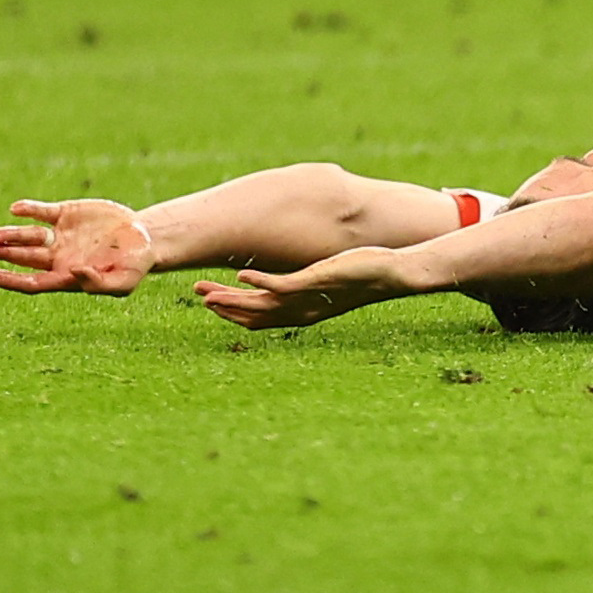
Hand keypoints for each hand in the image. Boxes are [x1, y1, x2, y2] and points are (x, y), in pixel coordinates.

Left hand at [0, 199, 152, 295]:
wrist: (145, 238)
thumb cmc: (134, 265)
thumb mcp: (124, 280)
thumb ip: (100, 283)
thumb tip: (75, 272)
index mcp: (66, 277)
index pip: (32, 282)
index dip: (11, 280)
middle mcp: (58, 257)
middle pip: (24, 257)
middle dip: (2, 253)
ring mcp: (60, 235)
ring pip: (29, 236)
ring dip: (11, 234)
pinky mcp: (67, 214)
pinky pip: (43, 212)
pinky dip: (30, 210)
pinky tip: (17, 208)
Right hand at [190, 248, 417, 328]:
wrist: (394, 274)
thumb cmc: (363, 275)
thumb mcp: (328, 280)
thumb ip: (306, 280)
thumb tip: (292, 273)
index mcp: (301, 313)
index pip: (257, 319)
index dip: (231, 312)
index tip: (208, 299)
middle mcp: (302, 311)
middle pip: (252, 316)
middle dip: (223, 306)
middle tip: (197, 293)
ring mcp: (308, 297)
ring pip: (261, 305)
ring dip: (231, 299)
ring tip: (205, 292)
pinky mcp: (316, 281)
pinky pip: (282, 286)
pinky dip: (259, 283)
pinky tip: (240, 275)